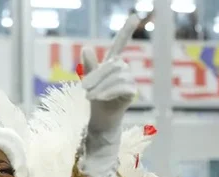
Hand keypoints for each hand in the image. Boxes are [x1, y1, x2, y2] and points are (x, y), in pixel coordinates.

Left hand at [81, 16, 138, 134]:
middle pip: (112, 65)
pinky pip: (121, 86)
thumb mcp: (89, 82)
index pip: (120, 44)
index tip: (135, 16)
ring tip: (89, 96)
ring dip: (101, 86)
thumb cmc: (94, 100)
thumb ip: (89, 66)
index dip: (126, 31)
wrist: (100, 119)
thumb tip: (86, 47)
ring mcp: (129, 80)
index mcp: (111, 64)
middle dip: (96, 76)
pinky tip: (100, 98)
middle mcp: (122, 69)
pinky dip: (108, 91)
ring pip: (116, 76)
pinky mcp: (131, 91)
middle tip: (83, 89)